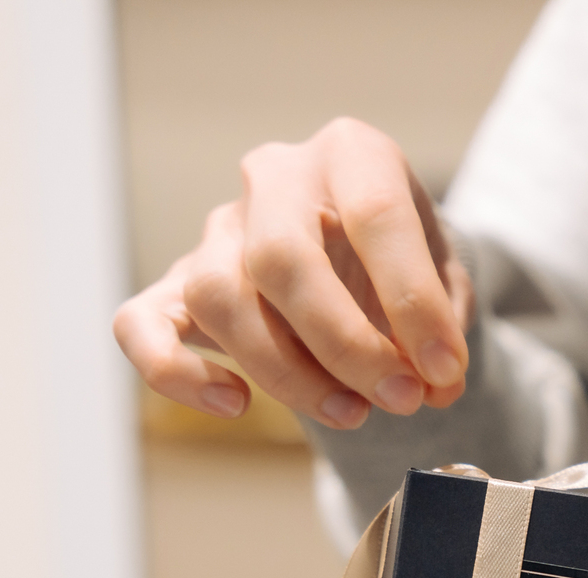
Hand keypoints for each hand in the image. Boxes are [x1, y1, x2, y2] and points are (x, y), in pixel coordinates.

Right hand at [113, 117, 471, 429]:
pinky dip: (177, 373)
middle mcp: (276, 179)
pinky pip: (140, 324)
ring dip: (286, 373)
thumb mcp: (446, 277)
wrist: (366, 255)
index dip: (415, 304)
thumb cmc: (405, 263)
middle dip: (346, 344)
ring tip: (351, 413)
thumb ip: (445, 325)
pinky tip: (235, 402)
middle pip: (281, 257)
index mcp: (352, 154)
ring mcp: (219, 229)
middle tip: (399, 398)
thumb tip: (436, 384)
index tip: (444, 370)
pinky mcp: (177, 282)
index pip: (377, 217)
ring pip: (219, 296)